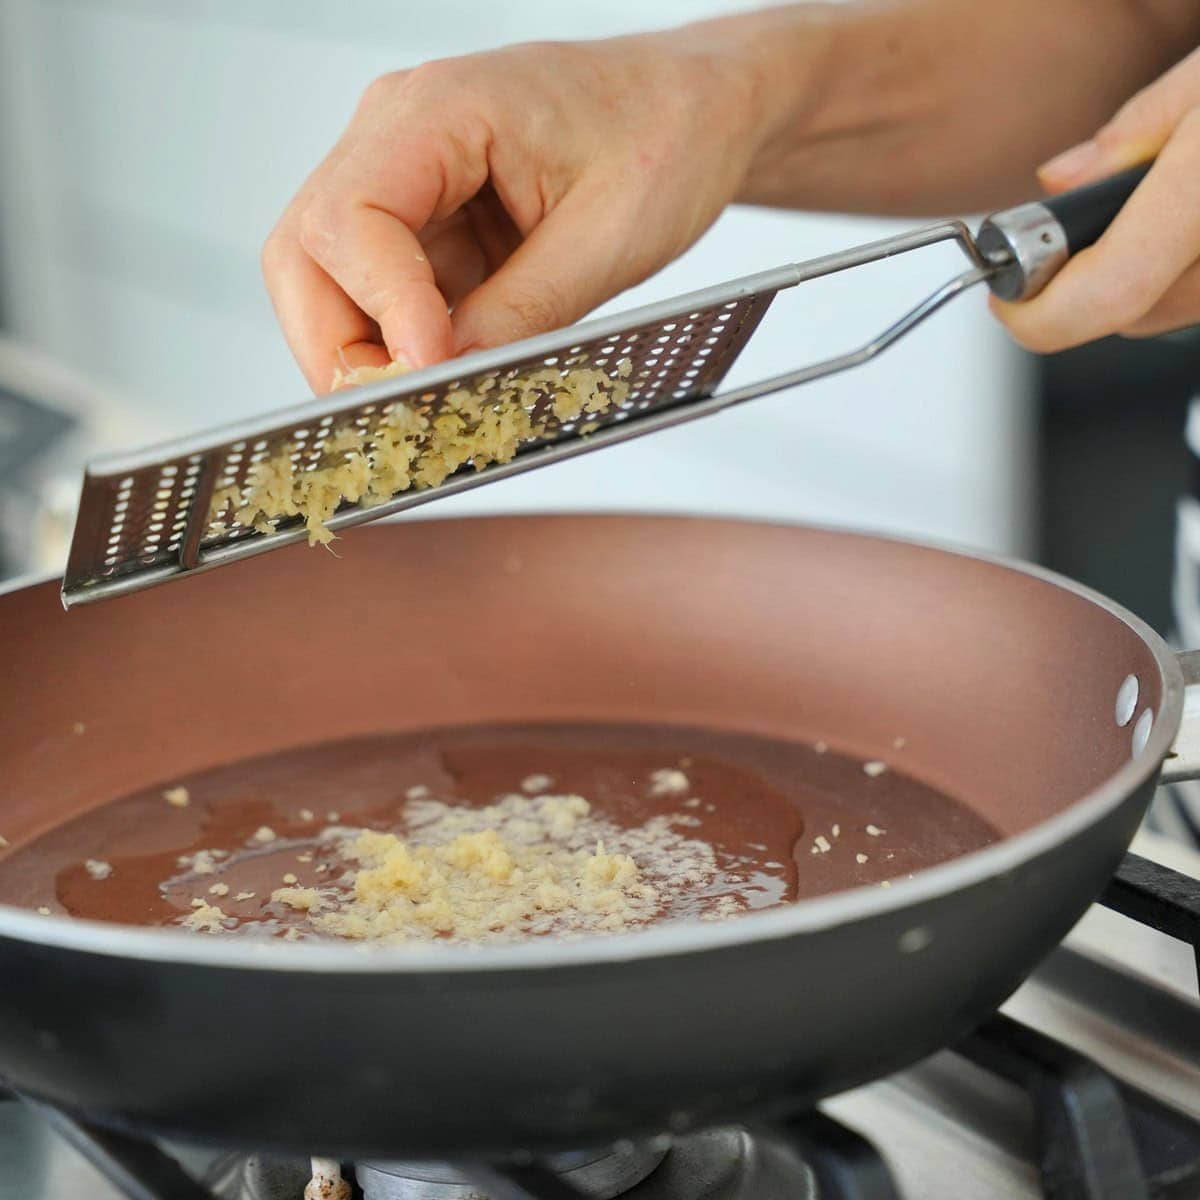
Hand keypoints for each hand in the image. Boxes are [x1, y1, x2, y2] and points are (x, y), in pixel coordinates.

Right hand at [262, 28, 763, 393]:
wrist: (695, 107)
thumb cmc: (665, 135)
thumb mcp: (609, 237)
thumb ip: (524, 311)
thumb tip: (455, 378)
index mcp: (443, 107)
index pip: (350, 216)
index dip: (381, 308)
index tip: (427, 371)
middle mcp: (401, 132)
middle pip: (307, 250)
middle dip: (339, 346)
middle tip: (400, 411)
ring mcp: (407, 176)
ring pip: (331, 278)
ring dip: (368, 351)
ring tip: (431, 398)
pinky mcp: (427, 219)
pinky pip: (384, 290)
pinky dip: (403, 343)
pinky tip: (448, 372)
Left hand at [993, 45, 1199, 351]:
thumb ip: (1138, 130)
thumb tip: (1061, 180)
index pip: (1108, 293)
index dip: (1038, 315)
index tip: (1007, 302)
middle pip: (1131, 312)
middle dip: (1086, 282)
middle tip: (1074, 235)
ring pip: (1172, 311)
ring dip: (1144, 276)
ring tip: (1168, 206)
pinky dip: (1187, 272)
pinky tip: (1195, 224)